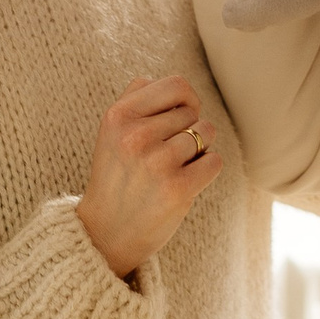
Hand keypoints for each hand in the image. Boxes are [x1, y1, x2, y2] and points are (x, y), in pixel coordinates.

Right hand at [76, 76, 223, 278]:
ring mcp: (157, 162)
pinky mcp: (177, 188)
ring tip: (175, 167)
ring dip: (199, 150)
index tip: (181, 117)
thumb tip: (178, 87)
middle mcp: (135, 136)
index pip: (176, 85)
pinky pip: (214, 161)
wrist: (105, 233)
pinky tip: (185, 182)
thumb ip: (137, 100)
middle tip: (166, 154)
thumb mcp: (112, 131)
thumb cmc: (117, 177)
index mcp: (118, 115)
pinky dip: (206, 170)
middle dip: (188, 129)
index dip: (187, 99)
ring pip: (206, 133)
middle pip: (193, 112)